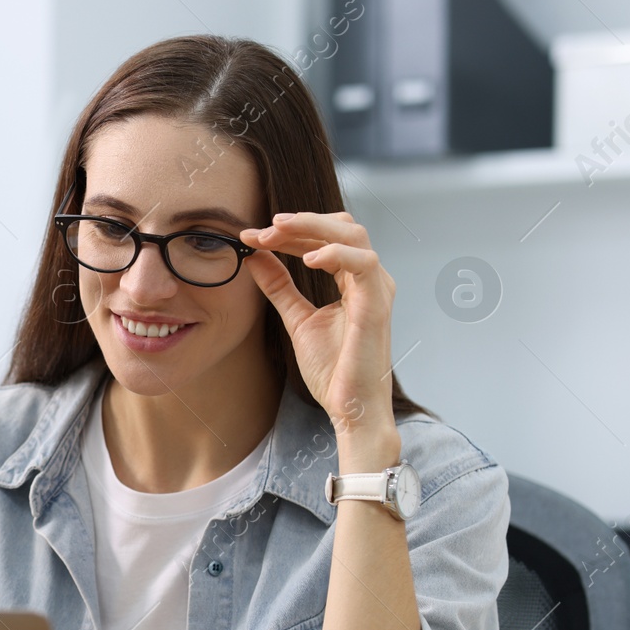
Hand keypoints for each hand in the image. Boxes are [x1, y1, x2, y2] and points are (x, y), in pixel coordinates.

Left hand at [239, 212, 397, 441]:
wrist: (350, 406)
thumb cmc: (333, 368)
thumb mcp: (297, 319)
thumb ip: (280, 287)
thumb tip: (256, 257)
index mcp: (353, 279)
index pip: (324, 238)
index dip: (288, 232)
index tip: (252, 235)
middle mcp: (369, 278)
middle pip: (341, 227)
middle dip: (299, 222)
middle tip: (263, 230)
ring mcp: (376, 288)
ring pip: (353, 235)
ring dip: (312, 228)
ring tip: (277, 234)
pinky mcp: (377, 304)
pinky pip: (363, 264)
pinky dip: (335, 254)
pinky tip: (307, 259)